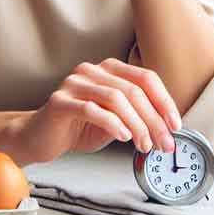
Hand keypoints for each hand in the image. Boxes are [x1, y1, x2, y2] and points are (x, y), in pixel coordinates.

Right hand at [16, 58, 182, 164]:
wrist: (39, 138)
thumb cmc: (77, 128)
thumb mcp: (114, 120)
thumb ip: (136, 117)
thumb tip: (167, 128)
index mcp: (108, 69)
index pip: (146, 78)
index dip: (164, 101)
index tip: (175, 125)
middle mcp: (92, 70)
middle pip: (134, 90)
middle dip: (154, 120)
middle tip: (164, 143)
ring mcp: (74, 83)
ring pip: (116, 98)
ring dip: (137, 125)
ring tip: (144, 145)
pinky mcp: (61, 101)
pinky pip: (92, 109)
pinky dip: (113, 124)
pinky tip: (123, 137)